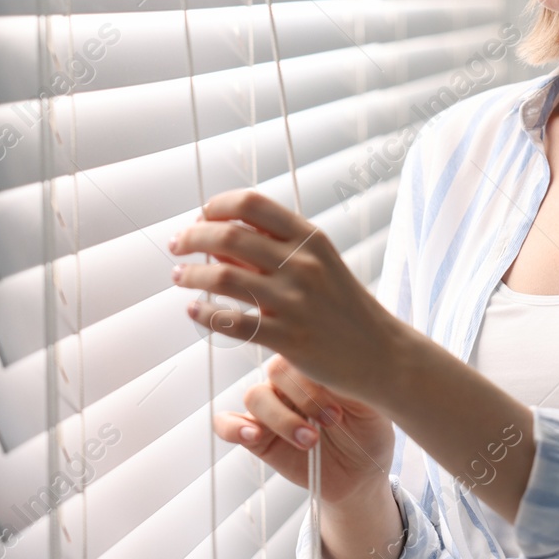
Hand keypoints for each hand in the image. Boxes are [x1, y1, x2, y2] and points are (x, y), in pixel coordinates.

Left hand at [171, 189, 406, 405]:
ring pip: (224, 276)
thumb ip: (274, 249)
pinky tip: (194, 311)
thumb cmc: (345, 307)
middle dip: (193, 237)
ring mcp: (296, 301)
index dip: (218, 205)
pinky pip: (233, 321)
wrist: (382, 353)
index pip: (253, 204)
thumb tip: (218, 240)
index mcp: (310, 239)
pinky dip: (205, 314)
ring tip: (178, 278)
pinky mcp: (289, 338)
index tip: (200, 216)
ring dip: (191, 275)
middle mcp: (302, 264)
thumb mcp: (320, 266)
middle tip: (176, 245)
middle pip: (230, 235)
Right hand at [212, 353, 395, 504]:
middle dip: (305, 397)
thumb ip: (348, 379)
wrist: (362, 474)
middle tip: (332, 421)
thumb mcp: (369, 402)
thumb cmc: (368, 430)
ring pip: (255, 396)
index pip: (300, 349)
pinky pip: (226, 422)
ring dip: (281, 419)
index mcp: (314, 364)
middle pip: (276, 371)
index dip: (315, 372)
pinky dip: (233, 426)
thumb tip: (333, 360)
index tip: (342, 400)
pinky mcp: (255, 435)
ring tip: (309, 440)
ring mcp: (270, 407)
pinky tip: (253, 435)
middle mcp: (288, 382)